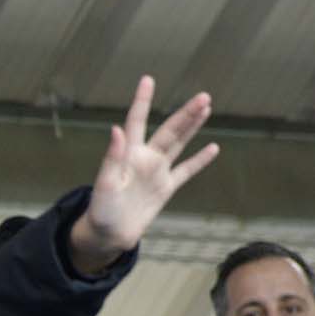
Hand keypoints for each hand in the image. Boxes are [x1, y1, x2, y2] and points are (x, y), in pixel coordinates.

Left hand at [69, 75, 219, 273]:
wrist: (107, 236)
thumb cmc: (100, 210)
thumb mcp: (104, 184)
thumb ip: (112, 157)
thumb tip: (116, 128)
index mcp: (127, 154)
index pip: (136, 121)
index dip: (142, 101)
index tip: (147, 79)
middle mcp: (144, 159)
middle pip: (169, 130)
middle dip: (185, 114)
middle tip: (203, 96)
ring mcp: (156, 172)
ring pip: (179, 144)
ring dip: (192, 127)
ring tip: (207, 107)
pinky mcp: (165, 189)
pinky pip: (186, 171)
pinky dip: (199, 160)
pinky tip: (213, 148)